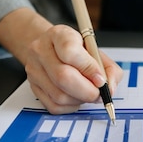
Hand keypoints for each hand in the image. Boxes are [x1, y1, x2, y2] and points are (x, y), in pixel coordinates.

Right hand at [0, 9, 122, 113]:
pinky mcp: (33, 87)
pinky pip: (54, 106)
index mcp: (59, 34)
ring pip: (59, 95)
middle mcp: (41, 50)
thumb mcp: (95, 51)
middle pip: (63, 77)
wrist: (50, 48)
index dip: (89, 69)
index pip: (70, 52)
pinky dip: (71, 106)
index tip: (101, 79)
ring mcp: (34, 69)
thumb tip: (109, 88)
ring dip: (80, 100)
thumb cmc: (76, 50)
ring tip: (88, 93)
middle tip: (99, 93)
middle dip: (87, 91)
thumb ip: (109, 68)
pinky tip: (76, 97)